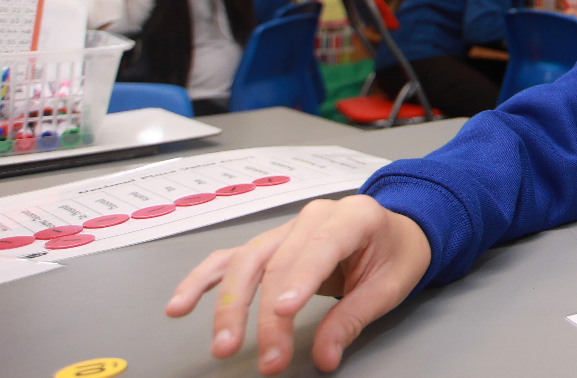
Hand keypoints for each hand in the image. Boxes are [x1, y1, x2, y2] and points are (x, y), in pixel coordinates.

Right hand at [165, 195, 431, 374]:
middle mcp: (313, 216)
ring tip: (221, 343)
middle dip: (265, 315)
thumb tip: (325, 355)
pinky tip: (180, 305)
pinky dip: (203, 282)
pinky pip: (230, 260)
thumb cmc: (396, 252)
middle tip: (267, 359)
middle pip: (276, 262)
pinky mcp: (269, 245)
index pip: (319, 247)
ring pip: (246, 262)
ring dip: (228, 305)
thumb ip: (353, 319)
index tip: (283, 312)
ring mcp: (287, 228)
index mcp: (353, 217)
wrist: (397, 230)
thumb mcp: (390, 286)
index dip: (298, 279)